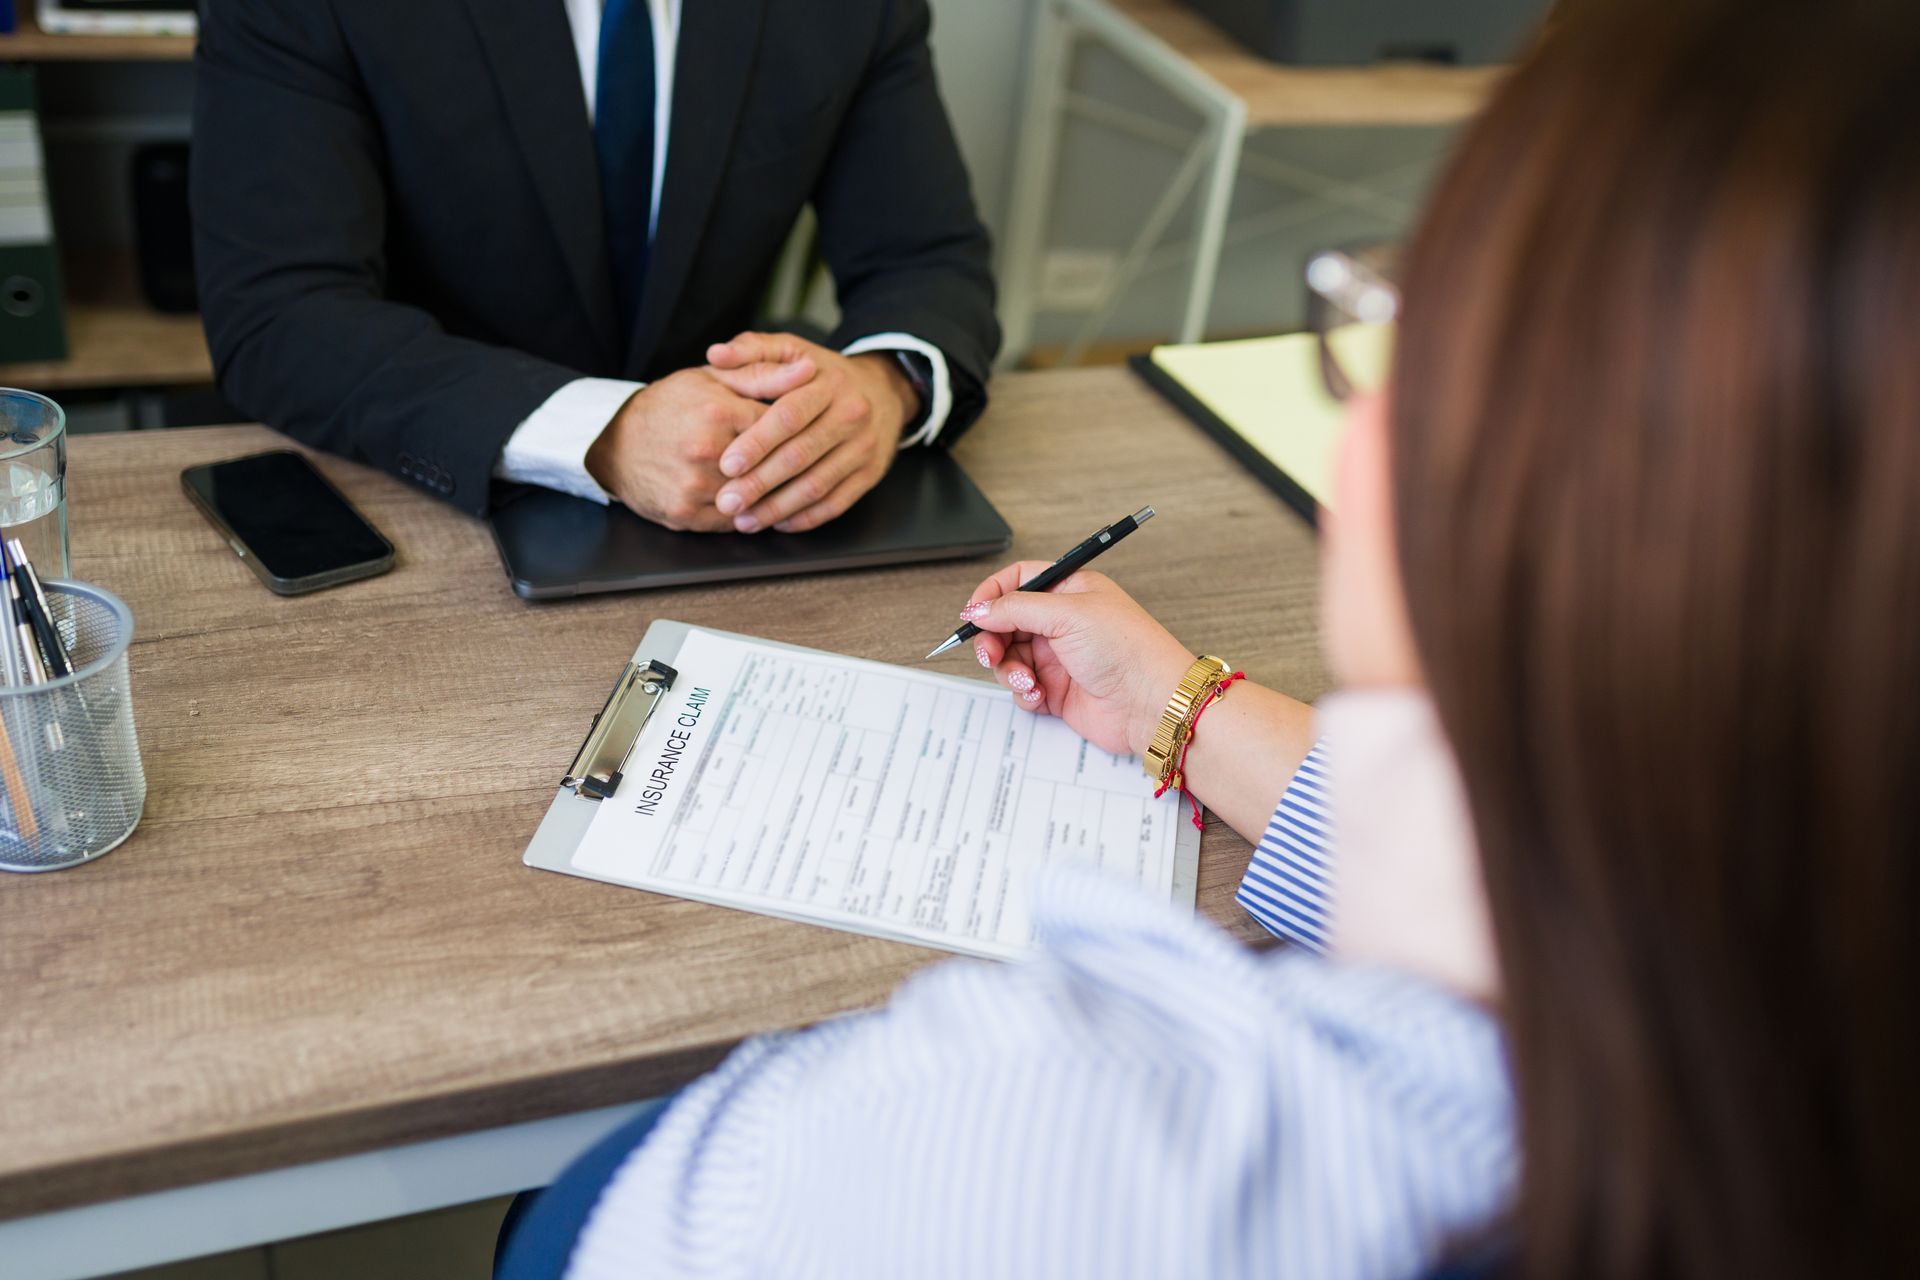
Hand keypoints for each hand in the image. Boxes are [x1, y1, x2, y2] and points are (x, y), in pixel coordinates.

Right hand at [585, 361, 813, 530]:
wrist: (614, 444)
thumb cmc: (668, 406)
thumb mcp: (712, 379)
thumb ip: (764, 375)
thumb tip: (809, 370)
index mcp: (717, 412)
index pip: (782, 427)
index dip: (801, 431)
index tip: (812, 432)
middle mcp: (706, 451)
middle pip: (773, 468)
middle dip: (793, 467)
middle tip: (808, 464)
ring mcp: (694, 487)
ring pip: (757, 499)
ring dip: (774, 496)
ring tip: (788, 486)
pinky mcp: (686, 515)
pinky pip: (735, 522)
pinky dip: (750, 515)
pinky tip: (757, 504)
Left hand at [704, 332, 919, 532]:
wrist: (884, 391)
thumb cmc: (824, 374)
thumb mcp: (793, 349)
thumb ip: (753, 349)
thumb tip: (715, 354)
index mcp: (827, 384)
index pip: (789, 416)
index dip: (757, 442)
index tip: (726, 464)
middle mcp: (851, 415)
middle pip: (800, 455)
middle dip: (760, 483)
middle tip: (727, 502)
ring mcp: (864, 448)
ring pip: (817, 486)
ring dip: (778, 508)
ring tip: (745, 521)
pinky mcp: (871, 474)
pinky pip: (837, 503)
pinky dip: (806, 518)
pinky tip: (778, 523)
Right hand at [961, 562, 1193, 757]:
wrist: (1152, 703)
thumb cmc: (1127, 650)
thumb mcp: (1067, 614)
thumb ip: (1015, 608)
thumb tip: (979, 609)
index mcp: (1070, 590)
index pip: (1019, 580)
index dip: (992, 594)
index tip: (973, 613)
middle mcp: (1063, 622)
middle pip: (1007, 622)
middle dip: (992, 639)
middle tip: (989, 654)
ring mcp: (1059, 657)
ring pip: (1010, 657)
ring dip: (1009, 670)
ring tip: (1027, 680)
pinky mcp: (1057, 690)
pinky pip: (1022, 688)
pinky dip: (1023, 692)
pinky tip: (1040, 695)